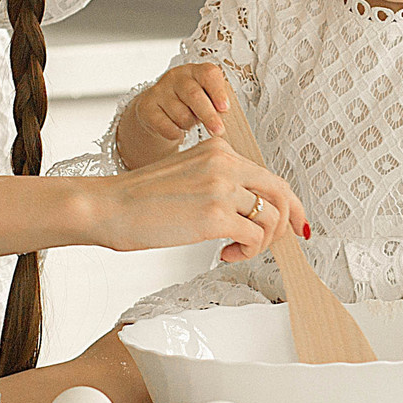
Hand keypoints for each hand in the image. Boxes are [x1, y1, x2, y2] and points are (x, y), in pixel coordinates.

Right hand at [94, 136, 309, 260]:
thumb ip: (221, 183)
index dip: (289, 205)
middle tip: (270, 244)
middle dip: (285, 224)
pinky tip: (225, 254)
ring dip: (260, 244)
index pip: (270, 176)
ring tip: (235, 250)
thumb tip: (254, 210)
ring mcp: (221, 187)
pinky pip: (254, 237)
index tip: (294, 225)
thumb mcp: (188, 175)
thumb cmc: (141, 199)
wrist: (108, 206)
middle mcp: (225, 162)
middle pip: (281, 193)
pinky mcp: (215, 214)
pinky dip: (247, 252)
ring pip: (271, 218)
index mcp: (219, 149)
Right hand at [118, 63, 233, 169]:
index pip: (208, 75)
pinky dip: (175, 133)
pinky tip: (177, 131)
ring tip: (188, 123)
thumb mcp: (205, 98)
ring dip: (189, 125)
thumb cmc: (190, 104)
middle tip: (218, 130)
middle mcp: (176, 76)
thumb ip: (216, 103)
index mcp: (195, 71)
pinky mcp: (147, 106)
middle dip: (208, 115)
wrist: (158, 110)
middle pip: (194, 95)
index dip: (218, 92)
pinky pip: (165, 126)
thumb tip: (226, 117)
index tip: (225, 108)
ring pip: (181, 114)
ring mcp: (159, 90)